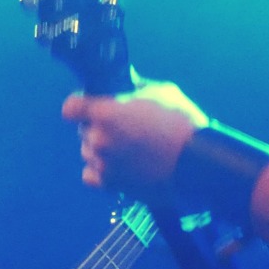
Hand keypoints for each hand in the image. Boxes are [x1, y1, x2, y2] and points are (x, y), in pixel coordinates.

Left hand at [62, 78, 208, 195]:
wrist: (197, 163)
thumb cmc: (182, 123)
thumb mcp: (161, 91)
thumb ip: (134, 87)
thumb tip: (125, 82)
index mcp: (105, 112)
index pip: (71, 108)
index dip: (81, 106)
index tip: (91, 106)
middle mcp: (98, 139)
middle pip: (83, 130)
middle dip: (98, 127)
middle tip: (123, 128)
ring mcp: (103, 164)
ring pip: (88, 153)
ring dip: (100, 149)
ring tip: (127, 148)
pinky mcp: (112, 185)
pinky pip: (91, 175)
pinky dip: (101, 171)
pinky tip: (119, 165)